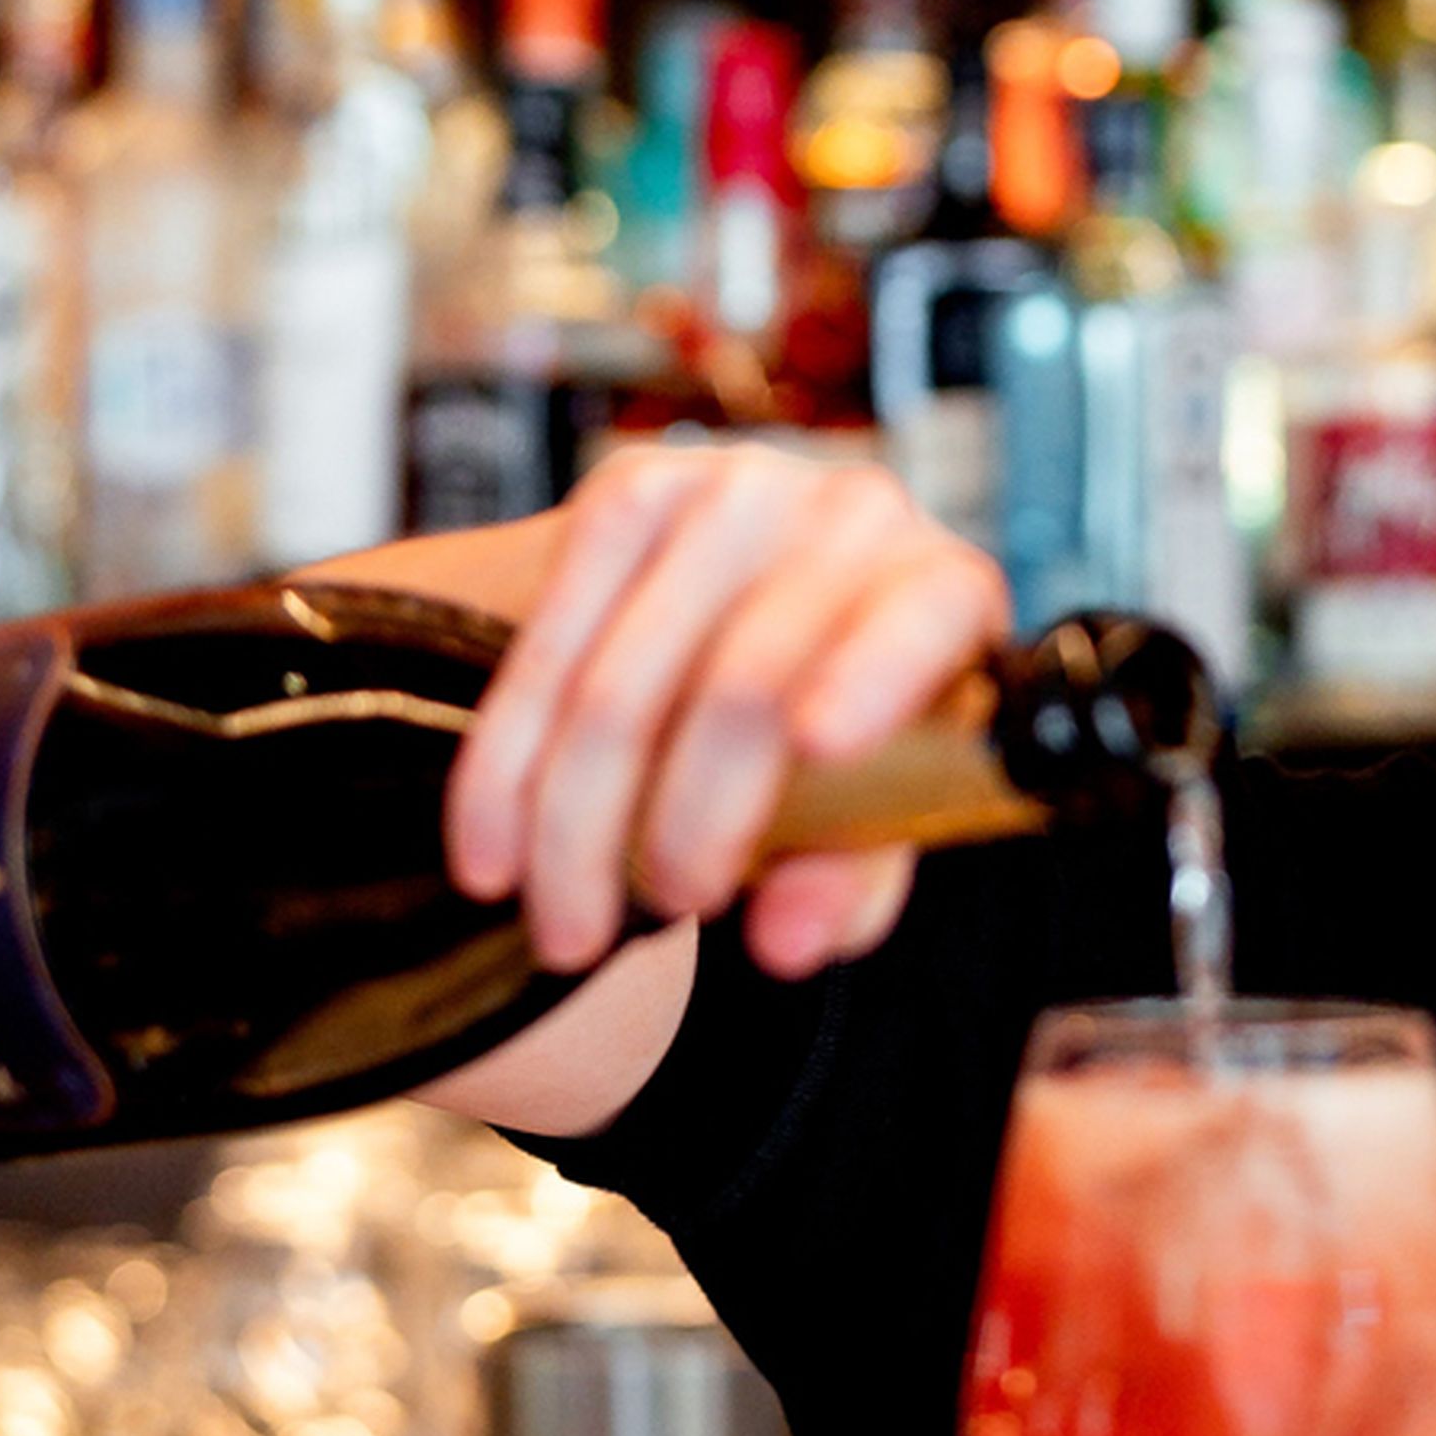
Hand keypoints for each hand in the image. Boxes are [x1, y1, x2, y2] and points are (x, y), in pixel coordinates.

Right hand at [442, 440, 1012, 982]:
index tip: (818, 743)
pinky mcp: (631, 494)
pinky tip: (490, 857)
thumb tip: (784, 944)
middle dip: (681, 828)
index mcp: (945, 591)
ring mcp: (734, 492)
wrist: (764, 608)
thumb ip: (850, 877)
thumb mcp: (876, 811)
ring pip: (620, 683)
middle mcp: (851, 519)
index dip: (871, 675)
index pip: (919, 621)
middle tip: (657, 921)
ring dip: (575, 828)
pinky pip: (546, 646)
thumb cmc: (848, 726)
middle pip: (744, 685)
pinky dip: (507, 771)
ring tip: (564, 931)